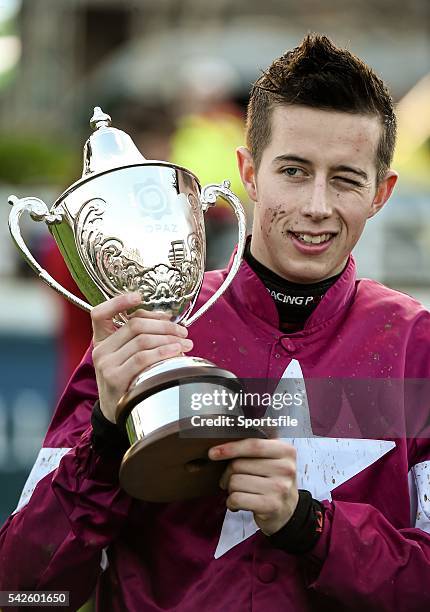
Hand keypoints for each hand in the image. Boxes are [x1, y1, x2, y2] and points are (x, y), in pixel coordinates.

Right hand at [91, 292, 192, 423]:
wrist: (117, 412)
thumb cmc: (128, 380)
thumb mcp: (126, 356)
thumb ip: (139, 337)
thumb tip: (168, 318)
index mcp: (101, 340)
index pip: (99, 313)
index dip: (118, 302)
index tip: (139, 296)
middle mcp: (101, 350)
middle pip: (135, 325)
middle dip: (164, 325)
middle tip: (183, 331)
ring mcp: (106, 364)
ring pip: (142, 340)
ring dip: (169, 338)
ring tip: (185, 343)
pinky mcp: (115, 378)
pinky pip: (143, 358)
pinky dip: (163, 351)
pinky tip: (177, 351)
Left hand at [208, 438, 298, 534]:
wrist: (287, 511)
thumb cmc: (272, 480)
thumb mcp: (272, 459)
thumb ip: (254, 448)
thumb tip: (220, 447)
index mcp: (286, 451)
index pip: (253, 445)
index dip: (231, 448)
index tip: (213, 453)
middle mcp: (286, 468)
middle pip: (238, 464)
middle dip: (228, 474)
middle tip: (232, 480)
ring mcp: (280, 488)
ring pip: (235, 482)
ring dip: (230, 489)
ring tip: (240, 492)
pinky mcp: (271, 506)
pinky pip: (237, 498)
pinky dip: (231, 502)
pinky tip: (238, 504)